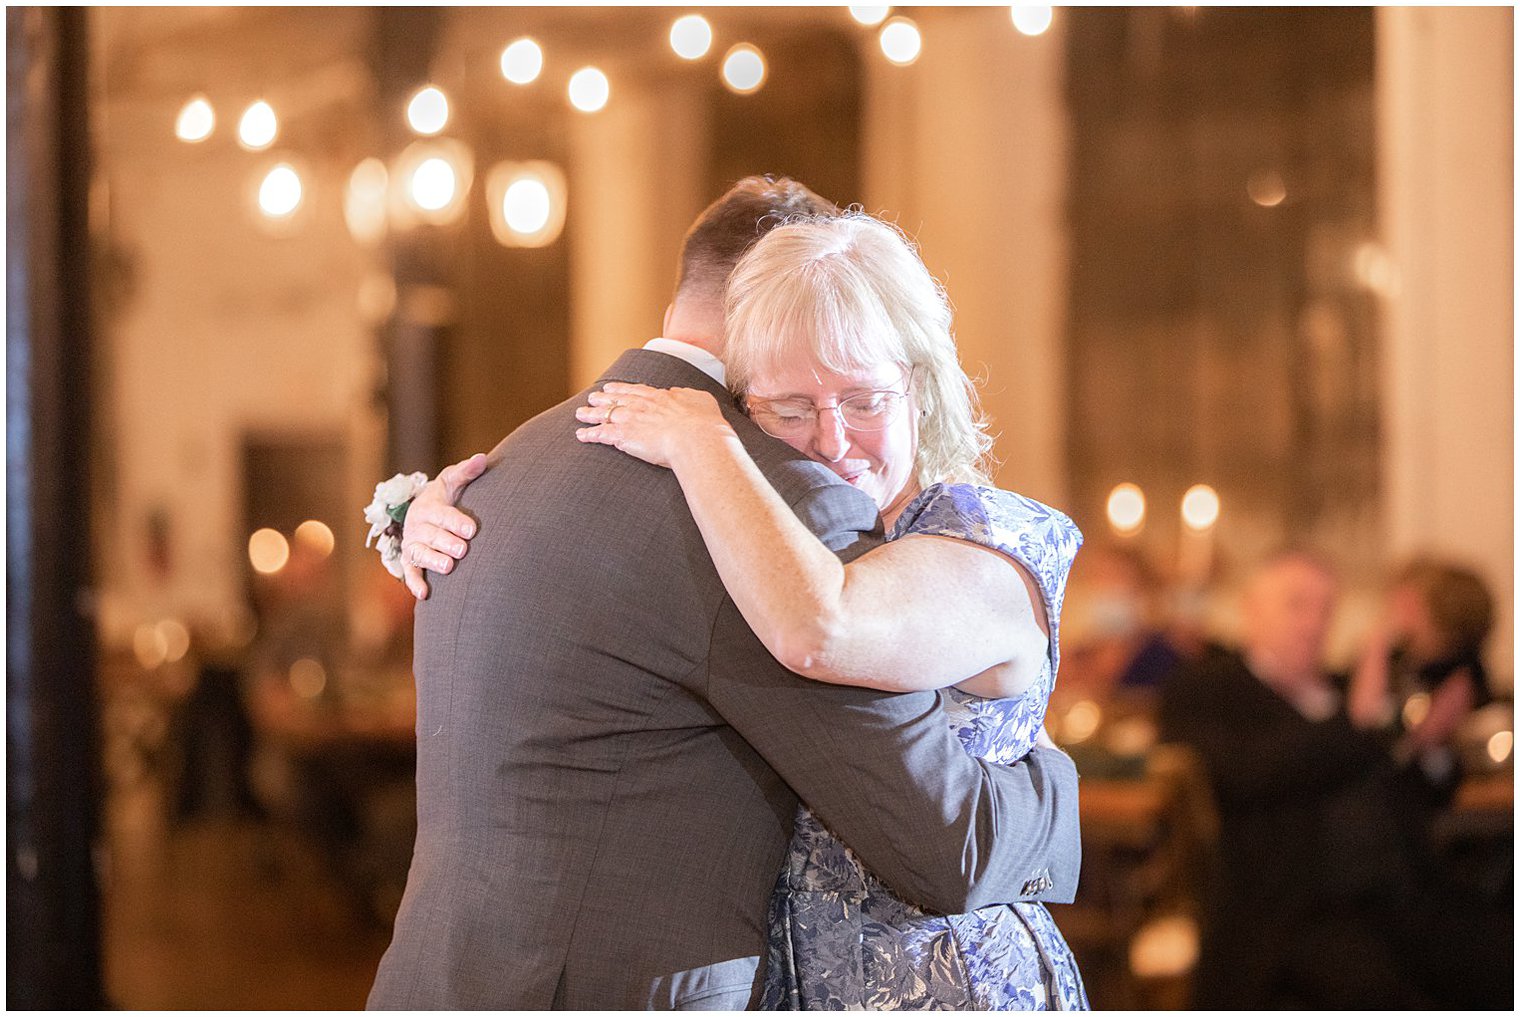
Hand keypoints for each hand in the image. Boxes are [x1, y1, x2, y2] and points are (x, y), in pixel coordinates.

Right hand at [400, 452, 486, 600]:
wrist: (425, 511)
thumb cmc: (445, 496)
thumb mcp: (452, 481)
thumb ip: (467, 471)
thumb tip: (483, 458)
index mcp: (429, 506)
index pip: (442, 514)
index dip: (455, 521)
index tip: (471, 529)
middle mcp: (418, 525)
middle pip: (431, 535)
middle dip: (446, 542)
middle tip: (462, 549)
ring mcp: (413, 544)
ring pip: (420, 554)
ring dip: (433, 561)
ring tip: (448, 567)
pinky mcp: (411, 560)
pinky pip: (410, 572)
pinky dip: (415, 582)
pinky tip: (424, 594)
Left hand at [574, 382, 732, 467]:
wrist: (696, 437)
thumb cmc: (704, 422)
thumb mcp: (702, 400)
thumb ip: (689, 396)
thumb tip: (682, 394)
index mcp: (660, 397)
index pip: (636, 391)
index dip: (622, 389)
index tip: (612, 388)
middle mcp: (642, 405)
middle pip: (617, 399)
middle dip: (603, 399)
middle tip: (592, 397)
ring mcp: (631, 419)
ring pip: (606, 414)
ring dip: (591, 414)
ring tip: (580, 414)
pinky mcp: (624, 436)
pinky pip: (602, 434)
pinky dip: (590, 434)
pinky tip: (581, 435)